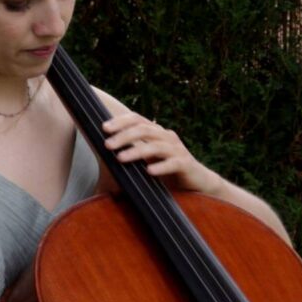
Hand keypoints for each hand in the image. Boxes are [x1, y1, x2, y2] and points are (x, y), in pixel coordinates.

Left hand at [100, 109, 221, 194]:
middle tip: (107, 145)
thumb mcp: (148, 158)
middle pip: (144, 129)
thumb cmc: (168, 170)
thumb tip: (105, 150)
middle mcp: (167, 137)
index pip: (137, 119)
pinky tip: (149, 171)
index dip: (121, 121)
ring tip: (121, 158)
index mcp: (157, 133)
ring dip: (136, 151)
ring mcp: (178, 150)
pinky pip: (173, 163)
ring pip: (156, 146)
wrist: (197, 182)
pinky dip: (160, 167)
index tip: (104, 128)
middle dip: (124, 136)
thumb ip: (132, 152)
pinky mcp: (186, 164)